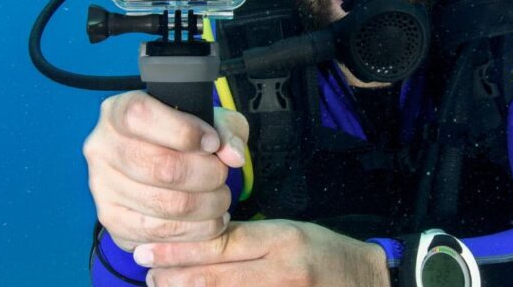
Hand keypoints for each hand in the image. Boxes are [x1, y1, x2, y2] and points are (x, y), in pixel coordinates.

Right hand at [82, 90, 249, 250]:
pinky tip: (210, 220)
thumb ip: (226, 129)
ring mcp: (103, 188)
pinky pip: (160, 233)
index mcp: (118, 111)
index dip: (184, 131)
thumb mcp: (210, 119)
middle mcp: (102, 149)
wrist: (159, 166)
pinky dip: (196, 230)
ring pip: (165, 205)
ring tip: (221, 198)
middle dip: (207, 174)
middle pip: (161, 167)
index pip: (140, 116)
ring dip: (207, 205)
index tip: (212, 142)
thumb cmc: (185, 137)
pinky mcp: (113, 222)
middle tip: (222, 174)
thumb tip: (233, 156)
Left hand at [132, 220, 390, 286]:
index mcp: (283, 240)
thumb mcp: (289, 231)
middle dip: (173, 276)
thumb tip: (198, 238)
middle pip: (214, 277)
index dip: (178, 250)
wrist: (366, 283)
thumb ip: (247, 235)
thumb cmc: (323, 253)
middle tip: (146, 273)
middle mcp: (282, 272)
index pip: (220, 244)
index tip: (146, 251)